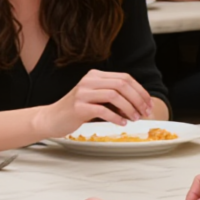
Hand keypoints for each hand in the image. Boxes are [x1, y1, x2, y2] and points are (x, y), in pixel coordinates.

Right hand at [35, 70, 155, 138]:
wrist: (52, 119)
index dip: (140, 91)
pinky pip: (102, 110)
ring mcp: (83, 93)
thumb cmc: (75, 111)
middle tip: (145, 112)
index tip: (148, 104)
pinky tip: (122, 123)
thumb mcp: (95, 98)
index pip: (124, 78)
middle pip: (122, 84)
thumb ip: (112, 97)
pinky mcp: (78, 107)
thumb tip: (137, 104)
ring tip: (135, 118)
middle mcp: (89, 80)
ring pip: (114, 95)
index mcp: (95, 75)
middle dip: (138, 99)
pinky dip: (115, 117)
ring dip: (129, 108)